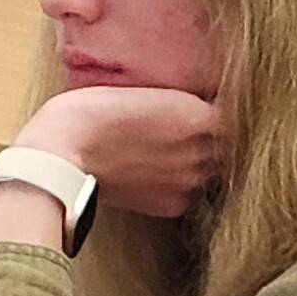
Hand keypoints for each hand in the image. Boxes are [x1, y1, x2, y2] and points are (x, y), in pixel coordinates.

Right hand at [16, 86, 222, 217]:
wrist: (60, 156)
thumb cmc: (92, 111)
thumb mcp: (145, 90)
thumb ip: (184, 103)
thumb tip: (208, 108)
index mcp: (201, 117)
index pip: (235, 114)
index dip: (222, 110)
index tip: (209, 106)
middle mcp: (204, 152)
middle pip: (226, 145)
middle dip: (213, 137)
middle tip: (181, 129)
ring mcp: (190, 182)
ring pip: (209, 169)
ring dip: (196, 161)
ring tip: (164, 150)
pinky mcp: (173, 205)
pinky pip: (188, 192)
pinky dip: (177, 183)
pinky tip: (152, 171)